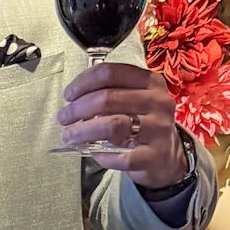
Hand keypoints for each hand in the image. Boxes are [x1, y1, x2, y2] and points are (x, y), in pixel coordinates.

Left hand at [57, 63, 186, 185]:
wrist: (166, 156)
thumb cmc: (142, 123)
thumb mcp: (133, 100)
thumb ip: (110, 92)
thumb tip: (74, 99)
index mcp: (150, 82)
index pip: (110, 72)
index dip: (83, 82)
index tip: (68, 95)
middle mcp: (158, 102)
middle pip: (107, 98)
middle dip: (77, 108)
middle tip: (63, 117)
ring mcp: (158, 129)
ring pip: (112, 125)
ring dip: (83, 130)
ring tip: (69, 135)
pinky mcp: (154, 156)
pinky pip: (121, 156)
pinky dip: (102, 155)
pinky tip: (93, 153)